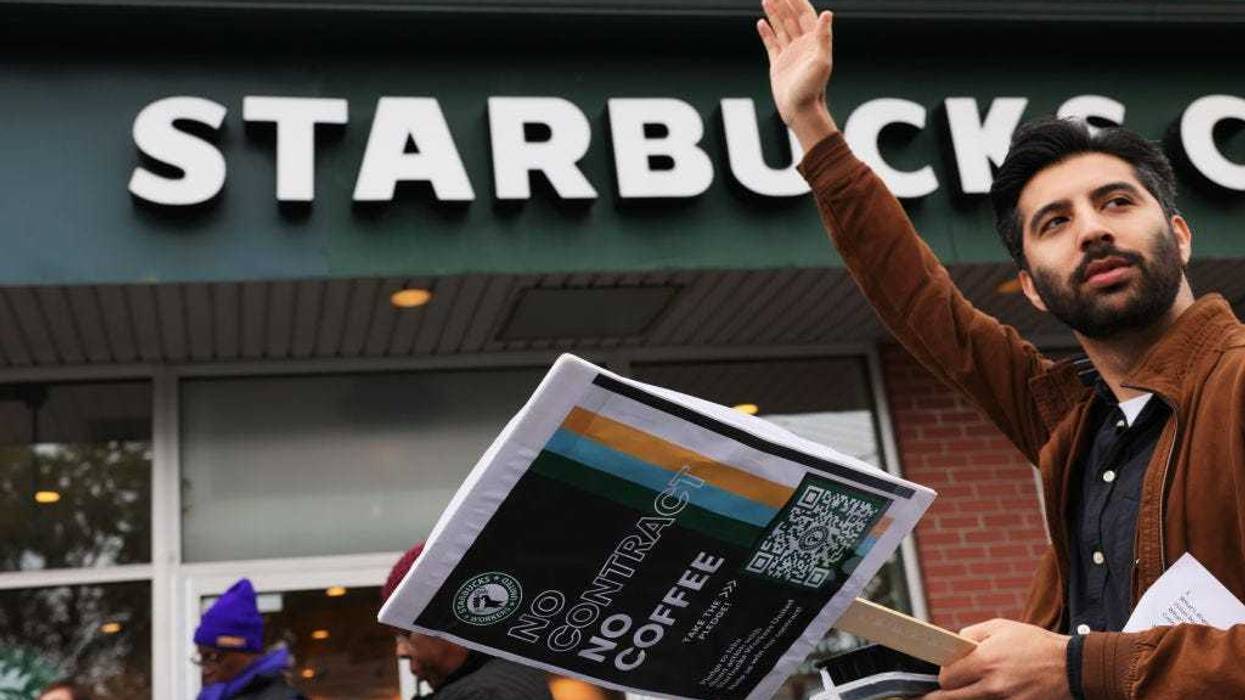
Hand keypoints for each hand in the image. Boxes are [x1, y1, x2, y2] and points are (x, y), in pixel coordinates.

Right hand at [756, 0, 836, 145]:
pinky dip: (766, 33)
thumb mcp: (822, 61)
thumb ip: (823, 37)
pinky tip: (761, 22)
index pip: (804, 14)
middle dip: (783, 3)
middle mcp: (802, 45)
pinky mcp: (778, 64)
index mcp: (814, 42)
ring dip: (774, 13)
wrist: (800, 111)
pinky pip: (771, 44)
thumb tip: (827, 13)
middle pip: (791, 18)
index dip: (796, 0)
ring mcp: (790, 54)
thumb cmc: (813, 89)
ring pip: (781, 28)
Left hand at [923, 619, 1071, 699]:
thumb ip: (970, 636)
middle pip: (951, 699)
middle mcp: (993, 686)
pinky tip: (989, 691)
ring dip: (966, 697)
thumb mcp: (1000, 627)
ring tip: (968, 687)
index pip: (946, 678)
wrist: (1071, 666)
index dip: (944, 675)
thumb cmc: (1034, 643)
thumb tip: (952, 647)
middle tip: (945, 688)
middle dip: (946, 693)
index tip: (948, 673)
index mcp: (985, 661)